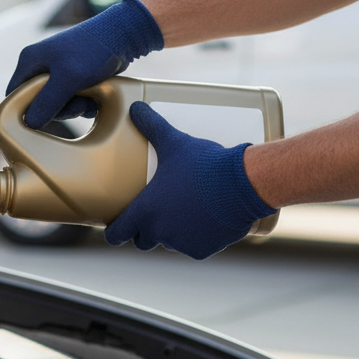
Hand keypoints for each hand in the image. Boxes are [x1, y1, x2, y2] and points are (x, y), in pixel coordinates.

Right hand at [6, 0, 162, 129]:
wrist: (122, 36)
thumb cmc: (93, 50)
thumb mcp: (68, 79)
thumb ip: (47, 102)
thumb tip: (30, 123)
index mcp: (30, 60)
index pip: (14, 94)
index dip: (25, 111)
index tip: (44, 120)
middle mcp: (40, 65)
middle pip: (37, 103)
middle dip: (58, 110)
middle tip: (76, 104)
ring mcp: (57, 71)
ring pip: (56, 104)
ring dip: (73, 108)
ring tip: (88, 101)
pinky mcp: (73, 77)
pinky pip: (71, 100)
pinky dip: (82, 104)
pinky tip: (93, 101)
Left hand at [104, 103, 274, 259]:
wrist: (243, 185)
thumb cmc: (204, 164)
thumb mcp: (175, 143)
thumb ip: (152, 127)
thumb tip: (136, 108)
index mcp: (145, 211)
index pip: (118, 233)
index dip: (115, 231)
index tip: (116, 230)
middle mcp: (159, 232)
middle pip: (143, 240)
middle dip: (147, 231)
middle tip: (158, 213)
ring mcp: (180, 244)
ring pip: (169, 242)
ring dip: (173, 233)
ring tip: (187, 211)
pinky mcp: (201, 251)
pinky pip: (193, 247)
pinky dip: (196, 239)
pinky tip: (205, 222)